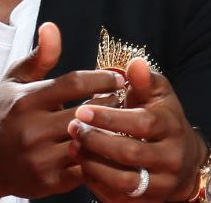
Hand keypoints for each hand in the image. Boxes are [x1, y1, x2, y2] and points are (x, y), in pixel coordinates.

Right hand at [0, 23, 125, 202]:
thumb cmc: (2, 115)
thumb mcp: (13, 82)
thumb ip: (38, 58)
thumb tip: (52, 27)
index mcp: (25, 100)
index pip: (74, 83)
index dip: (101, 79)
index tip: (118, 79)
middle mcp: (31, 128)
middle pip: (87, 113)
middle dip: (111, 105)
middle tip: (128, 100)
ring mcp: (40, 156)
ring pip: (90, 143)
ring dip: (110, 133)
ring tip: (124, 124)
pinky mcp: (49, 181)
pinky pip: (86, 169)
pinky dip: (100, 158)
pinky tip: (108, 149)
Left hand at [68, 57, 206, 201]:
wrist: (180, 158)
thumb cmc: (159, 117)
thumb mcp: (156, 95)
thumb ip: (143, 80)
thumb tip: (134, 64)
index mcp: (171, 127)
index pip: (141, 123)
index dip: (110, 117)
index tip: (82, 110)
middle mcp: (171, 158)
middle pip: (131, 153)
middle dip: (97, 140)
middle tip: (72, 128)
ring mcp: (161, 183)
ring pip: (124, 180)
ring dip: (94, 164)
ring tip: (73, 147)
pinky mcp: (147, 200)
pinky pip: (119, 196)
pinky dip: (97, 183)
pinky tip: (81, 165)